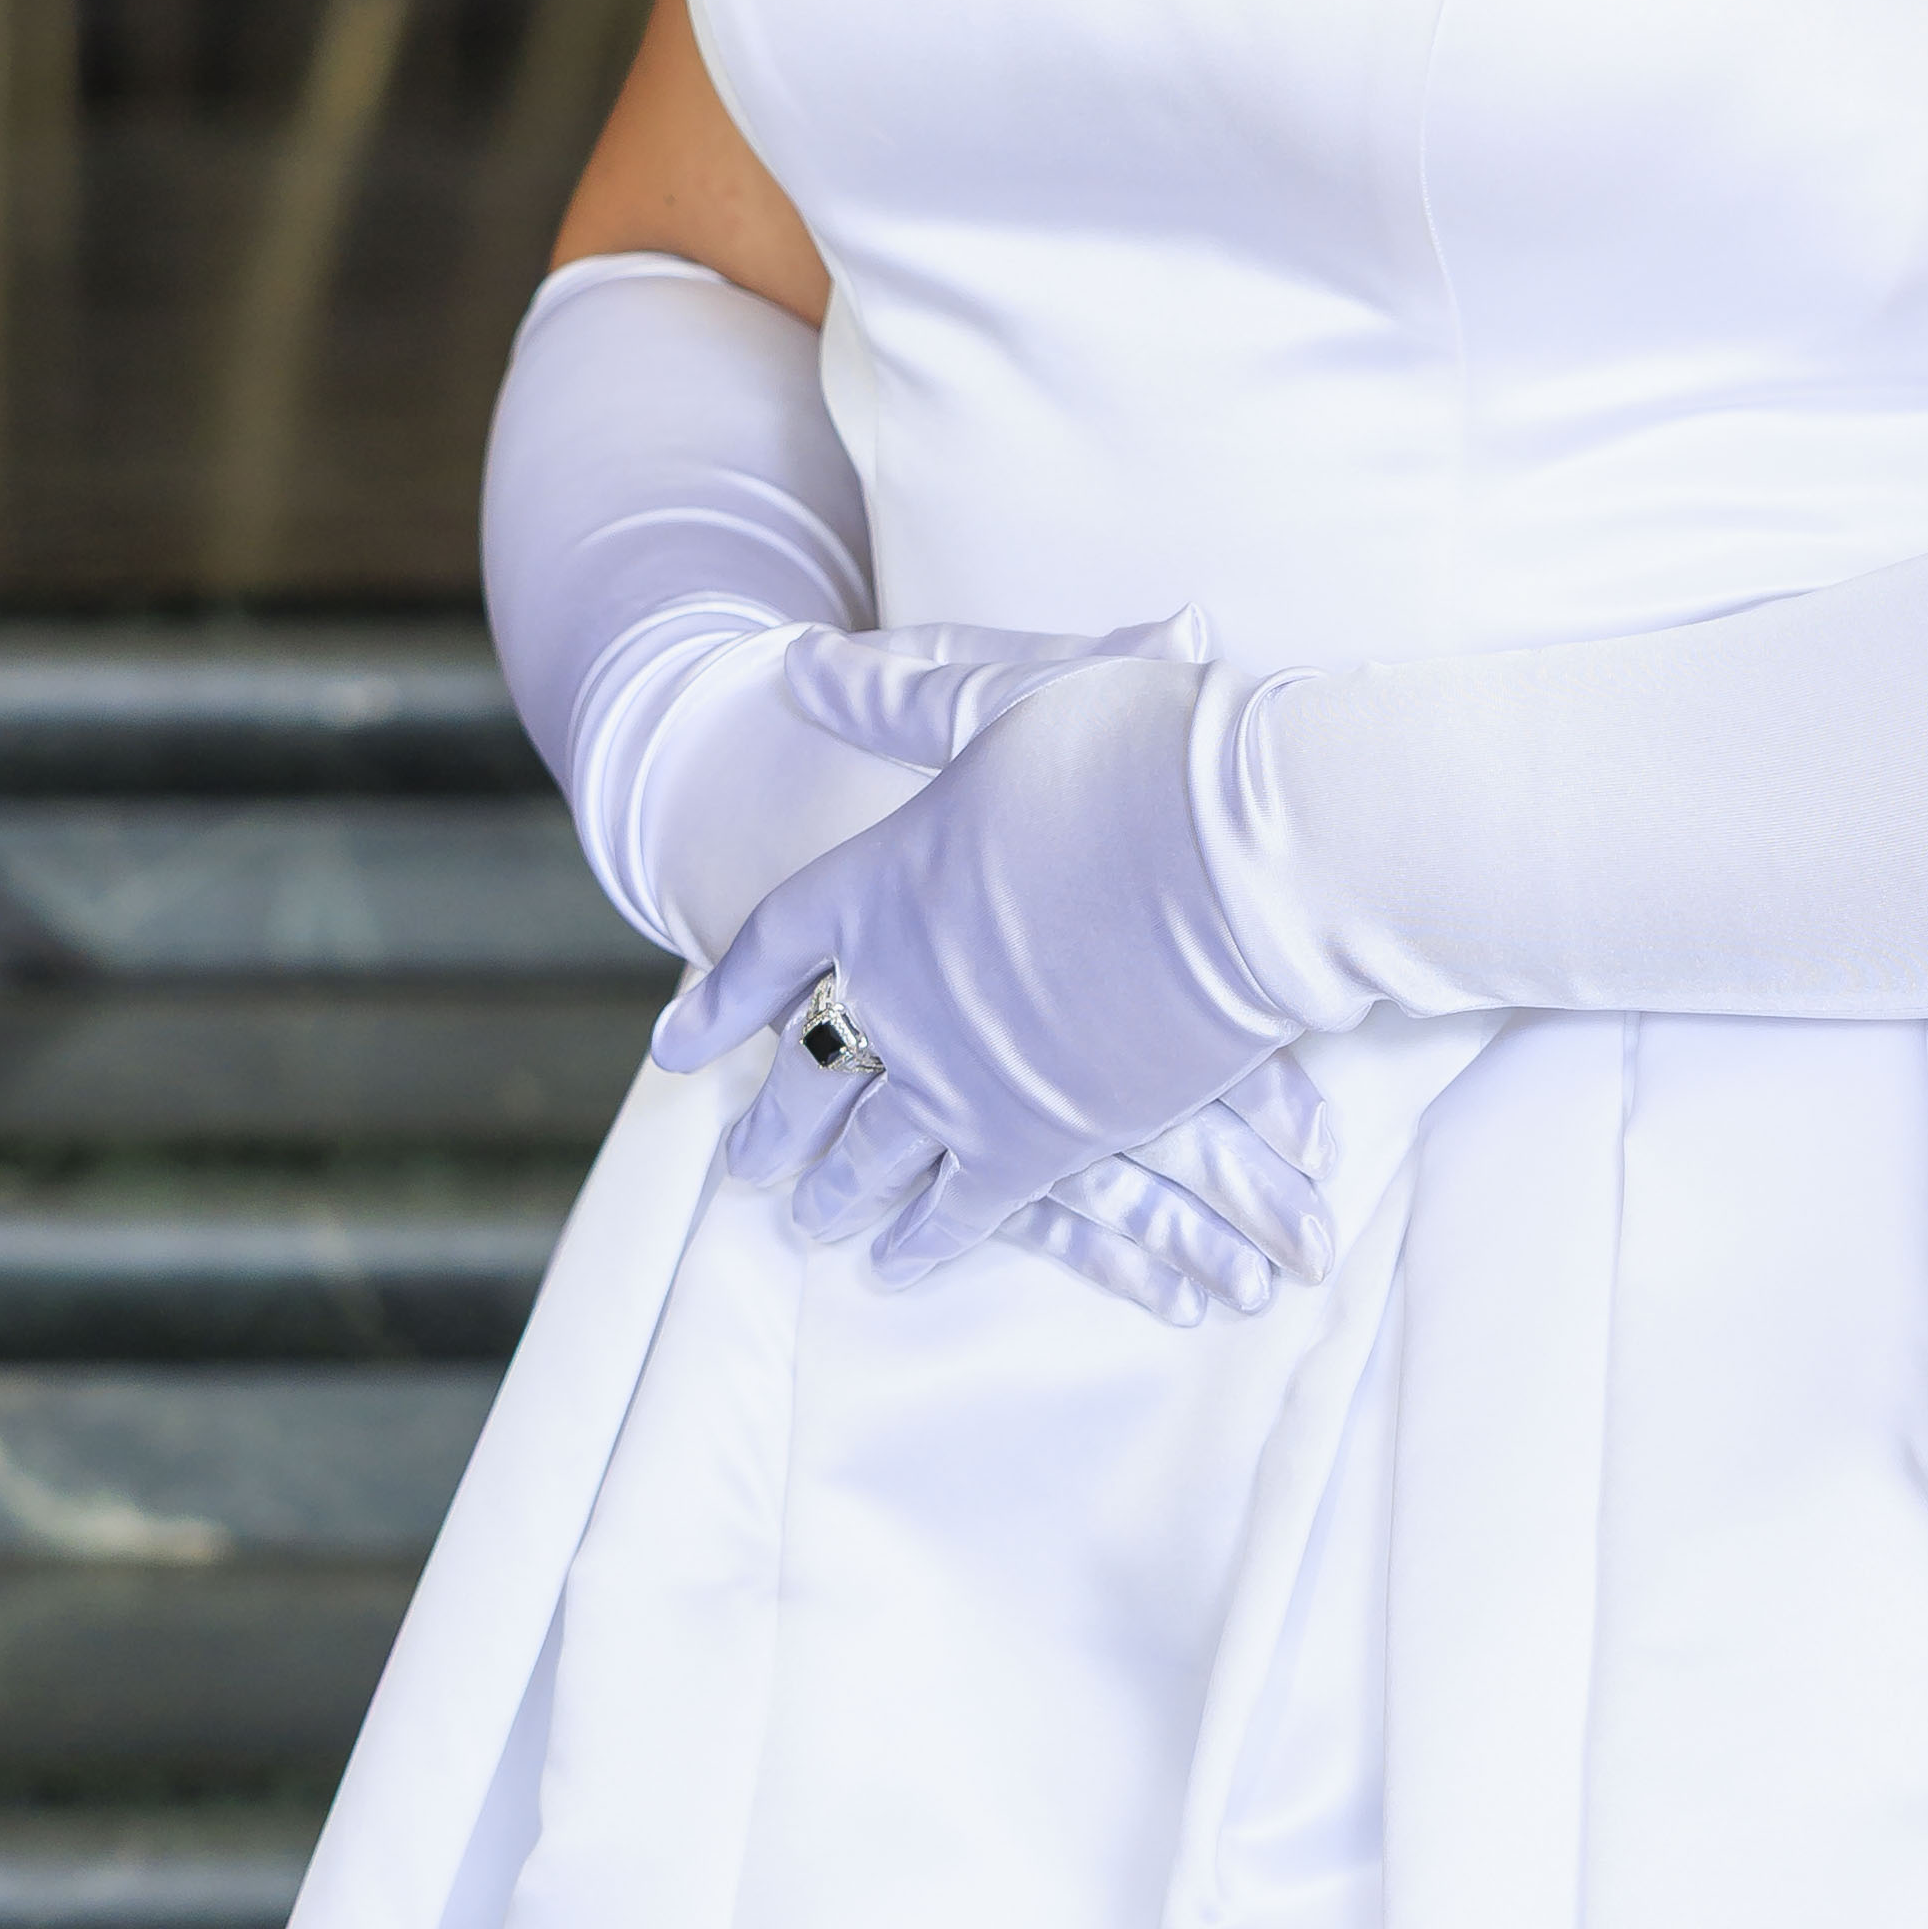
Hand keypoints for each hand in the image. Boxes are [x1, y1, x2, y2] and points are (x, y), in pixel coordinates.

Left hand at [662, 646, 1324, 1312]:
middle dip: (772, 1123)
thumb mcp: (1002, 700)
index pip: (769, 951)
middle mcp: (894, 989)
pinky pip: (959, 1208)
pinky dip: (923, 1240)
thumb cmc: (1138, 754)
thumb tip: (794, 664)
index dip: (721, 1001)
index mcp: (876, 880)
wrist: (1248, 849)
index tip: (679, 1047)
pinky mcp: (1037, 1139)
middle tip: (747, 1164)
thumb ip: (896, 696)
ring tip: (812, 1221)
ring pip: (870, 1152)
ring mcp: (959, 1074)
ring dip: (834, 1191)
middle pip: (808, 1070)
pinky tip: (897, 1264)